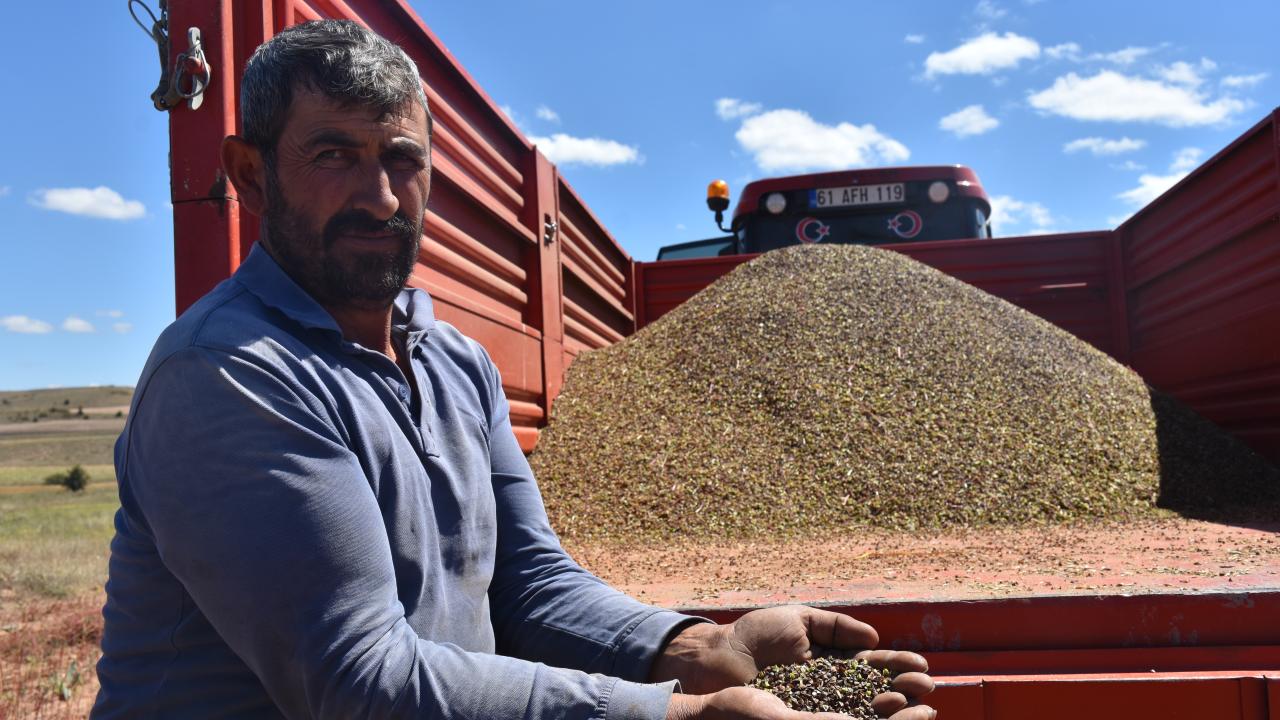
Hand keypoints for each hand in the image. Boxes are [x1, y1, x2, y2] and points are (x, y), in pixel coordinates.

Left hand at [651, 606, 933, 717]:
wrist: (721, 657)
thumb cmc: (757, 636)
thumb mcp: (801, 620)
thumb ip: (837, 626)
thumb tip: (873, 640)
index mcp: (832, 662)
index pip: (874, 667)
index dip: (898, 667)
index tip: (921, 666)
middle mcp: (832, 687)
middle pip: (877, 690)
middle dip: (904, 689)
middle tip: (925, 687)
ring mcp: (821, 704)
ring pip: (865, 709)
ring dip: (894, 708)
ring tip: (914, 703)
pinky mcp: (806, 716)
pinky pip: (842, 717)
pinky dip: (864, 718)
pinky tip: (885, 717)